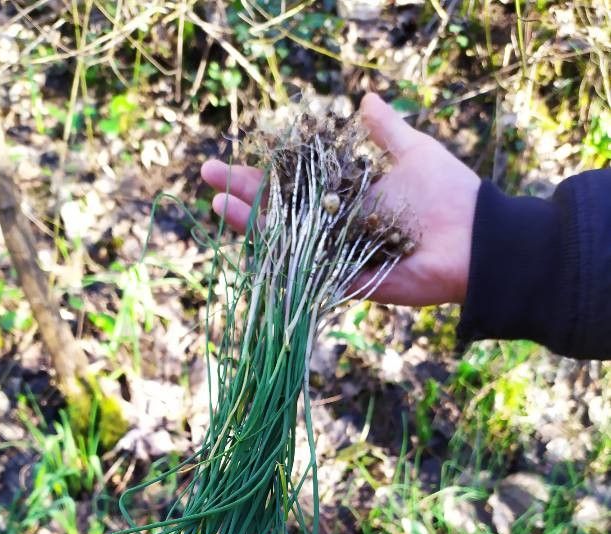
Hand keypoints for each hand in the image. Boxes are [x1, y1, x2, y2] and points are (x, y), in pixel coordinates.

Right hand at [201, 93, 480, 306]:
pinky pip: (312, 277)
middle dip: (245, 197)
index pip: (293, 185)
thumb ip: (386, 131)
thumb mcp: (414, 151)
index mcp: (345, 198)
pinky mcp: (351, 282)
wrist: (476, 240)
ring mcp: (340, 257)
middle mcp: (336, 228)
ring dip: (253, 226)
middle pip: (281, 213)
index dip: (261, 174)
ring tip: (219, 207)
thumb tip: (365, 100)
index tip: (225, 162)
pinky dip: (286, 267)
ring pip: (288, 244)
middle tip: (208, 180)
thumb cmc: (449, 194)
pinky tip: (255, 251)